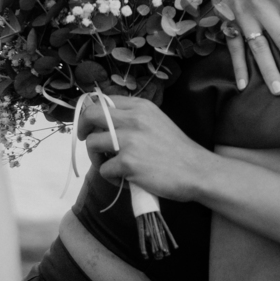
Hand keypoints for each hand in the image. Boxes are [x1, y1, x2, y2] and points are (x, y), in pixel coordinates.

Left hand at [78, 96, 214, 202]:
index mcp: (140, 106)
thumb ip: (134, 118)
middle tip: (86, 141)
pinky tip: (125, 179)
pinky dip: (110, 177)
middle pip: (91, 115)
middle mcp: (133, 119)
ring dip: (95, 157)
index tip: (91, 125)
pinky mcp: (127, 162)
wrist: (196, 171)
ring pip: (92, 143)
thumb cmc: (177, 150)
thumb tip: (106, 122)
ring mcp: (129, 140)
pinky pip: (103, 169)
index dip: (92, 113)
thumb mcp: (156, 121)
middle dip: (82, 129)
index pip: (103, 101)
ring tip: (110, 165)